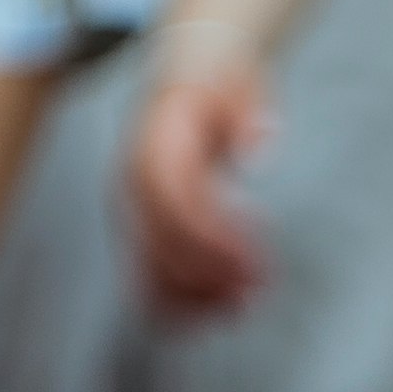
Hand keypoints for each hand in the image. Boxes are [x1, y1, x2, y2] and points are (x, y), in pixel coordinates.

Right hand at [124, 56, 277, 313]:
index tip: (253, 261)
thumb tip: (259, 145)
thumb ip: (247, 113)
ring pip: (148, 259)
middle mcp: (134, 176)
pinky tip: (212, 312)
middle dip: (205, 270)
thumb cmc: (218, 88)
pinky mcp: (141, 222)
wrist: (185, 78)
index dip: (211, 235)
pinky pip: (146, 268)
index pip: (174, 197)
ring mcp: (133, 201)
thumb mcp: (239, 86)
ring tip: (240, 305)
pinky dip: (175, 297)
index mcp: (157, 142)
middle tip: (255, 289)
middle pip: (158, 235)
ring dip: (192, 291)